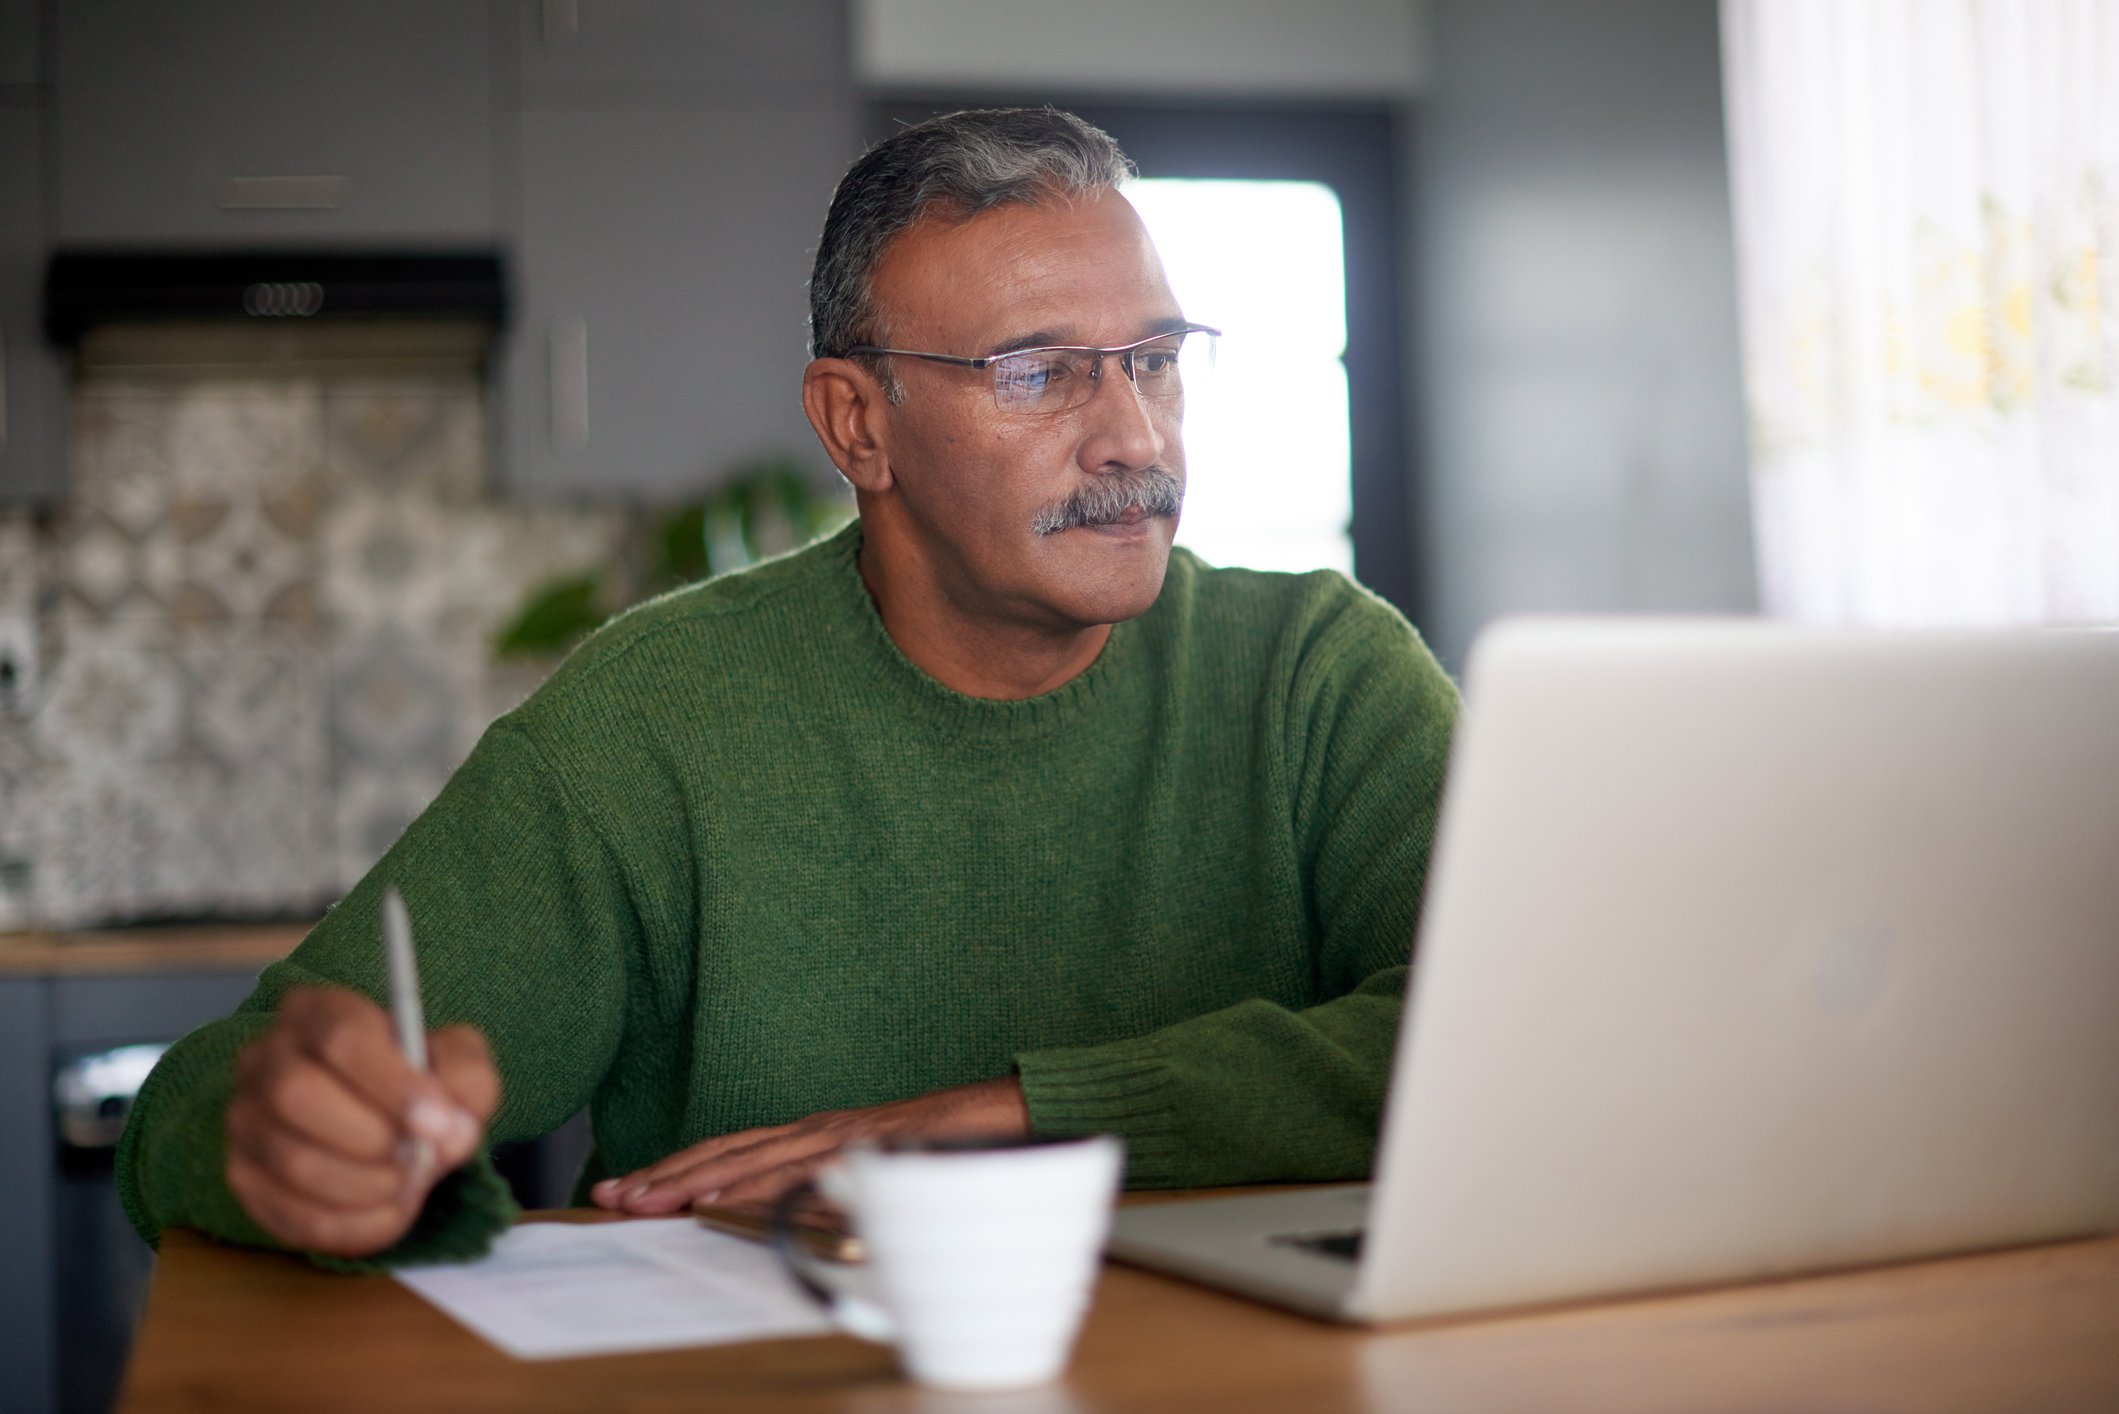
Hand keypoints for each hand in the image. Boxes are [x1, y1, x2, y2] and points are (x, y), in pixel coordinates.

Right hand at [225, 986, 499, 1256]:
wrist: (392, 1126)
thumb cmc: (421, 1082)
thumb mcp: (460, 1062)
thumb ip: (467, 1081)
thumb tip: (450, 1128)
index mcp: (318, 1012)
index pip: (341, 1037)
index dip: (391, 1084)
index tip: (435, 1123)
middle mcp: (265, 1058)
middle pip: (295, 1094)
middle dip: (370, 1138)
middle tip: (420, 1159)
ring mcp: (245, 1119)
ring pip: (292, 1161)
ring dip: (367, 1185)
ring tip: (411, 1183)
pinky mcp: (244, 1177)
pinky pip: (291, 1214)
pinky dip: (353, 1225)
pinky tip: (391, 1212)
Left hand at [590, 1076, 1029, 1216]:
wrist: (1007, 1115)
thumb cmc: (942, 1146)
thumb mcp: (873, 1175)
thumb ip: (832, 1194)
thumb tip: (789, 1223)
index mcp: (814, 1135)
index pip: (731, 1151)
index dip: (677, 1168)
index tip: (626, 1185)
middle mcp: (817, 1129)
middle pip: (727, 1151)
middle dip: (664, 1173)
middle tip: (608, 1194)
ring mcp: (838, 1136)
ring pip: (751, 1159)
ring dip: (693, 1180)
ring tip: (644, 1200)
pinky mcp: (863, 1147)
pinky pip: (800, 1172)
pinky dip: (755, 1185)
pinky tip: (720, 1201)